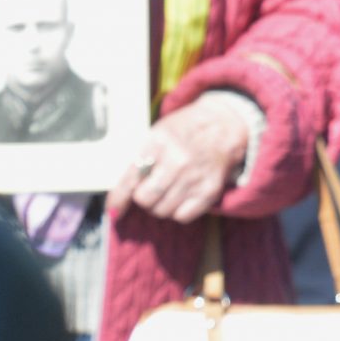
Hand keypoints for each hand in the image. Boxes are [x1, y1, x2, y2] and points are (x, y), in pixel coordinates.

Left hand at [107, 100, 250, 223]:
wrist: (226, 124)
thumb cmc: (186, 129)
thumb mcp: (159, 133)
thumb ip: (140, 158)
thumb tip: (120, 193)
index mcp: (160, 142)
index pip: (131, 179)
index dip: (118, 199)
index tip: (113, 211)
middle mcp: (178, 160)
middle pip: (145, 199)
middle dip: (143, 197)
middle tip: (150, 188)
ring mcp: (195, 176)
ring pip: (162, 210)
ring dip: (160, 204)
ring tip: (168, 189)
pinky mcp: (210, 191)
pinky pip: (182, 216)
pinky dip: (178, 210)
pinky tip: (182, 195)